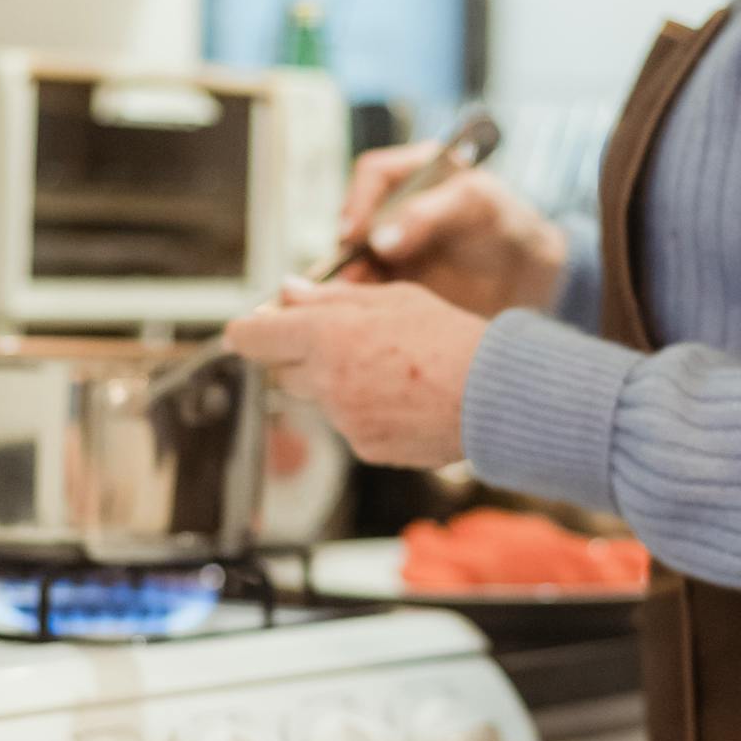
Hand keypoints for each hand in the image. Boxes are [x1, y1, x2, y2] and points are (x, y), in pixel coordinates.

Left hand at [225, 280, 485, 467]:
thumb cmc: (448, 337)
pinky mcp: (363, 448)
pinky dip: (364, 412)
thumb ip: (330, 298)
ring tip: (389, 369)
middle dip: (298, 355)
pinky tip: (402, 397)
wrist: (493, 395)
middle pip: (281, 370)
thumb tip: (286, 292)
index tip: (248, 329)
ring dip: (336, 383)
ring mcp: (344, 419)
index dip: (247, 331)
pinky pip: (348, 426)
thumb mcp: (392, 299)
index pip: (254, 337)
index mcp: (328, 334)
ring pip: (318, 399)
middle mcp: (327, 380)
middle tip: (339, 341)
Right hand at [336, 141, 567, 318]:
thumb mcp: (477, 206)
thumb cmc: (508, 228)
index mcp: (417, 170)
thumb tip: (379, 240)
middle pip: (354, 218)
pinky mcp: (393, 279)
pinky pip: (365, 287)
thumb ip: (428, 214)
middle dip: (348, 247)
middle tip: (351, 277)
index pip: (373, 174)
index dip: (359, 200)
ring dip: (350, 277)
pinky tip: (364, 314)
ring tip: (355, 299)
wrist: (529, 281)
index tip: (355, 235)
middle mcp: (395, 204)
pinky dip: (360, 299)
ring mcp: (391, 243)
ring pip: (353, 256)